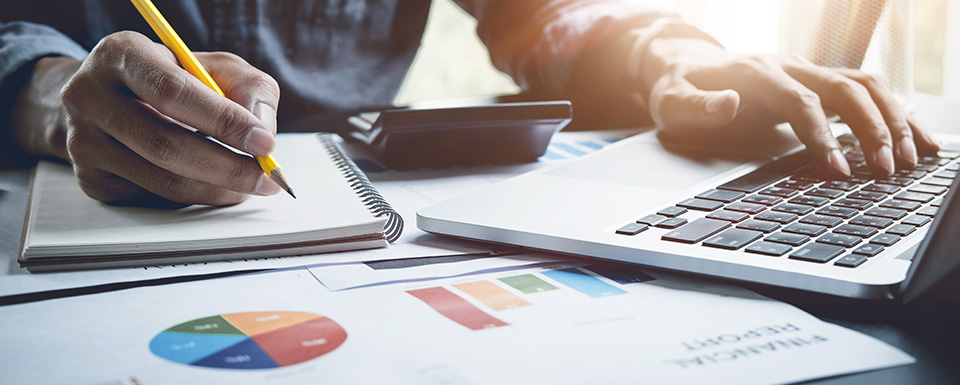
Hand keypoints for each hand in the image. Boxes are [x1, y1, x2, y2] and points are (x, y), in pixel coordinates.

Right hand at [13, 31, 281, 205]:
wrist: (112, 98)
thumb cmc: (174, 79)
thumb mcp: (215, 67)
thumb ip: (251, 90)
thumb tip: (264, 132)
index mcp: (120, 54)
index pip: (173, 92)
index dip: (223, 121)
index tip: (265, 144)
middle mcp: (89, 96)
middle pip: (166, 144)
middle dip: (228, 167)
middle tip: (266, 178)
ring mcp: (83, 141)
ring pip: (162, 180)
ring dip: (216, 189)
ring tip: (247, 184)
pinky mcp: (90, 178)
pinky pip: (153, 198)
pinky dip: (193, 197)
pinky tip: (210, 184)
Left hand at [639, 37, 939, 176]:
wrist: (687, 65)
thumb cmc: (679, 89)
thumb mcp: (672, 102)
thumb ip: (697, 107)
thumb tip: (728, 104)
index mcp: (757, 73)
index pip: (800, 101)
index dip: (822, 135)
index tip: (839, 170)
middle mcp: (790, 66)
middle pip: (846, 89)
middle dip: (872, 129)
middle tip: (887, 170)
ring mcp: (808, 71)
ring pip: (865, 86)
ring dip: (893, 119)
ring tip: (911, 159)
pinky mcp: (818, 82)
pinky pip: (865, 92)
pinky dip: (894, 112)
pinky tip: (915, 139)